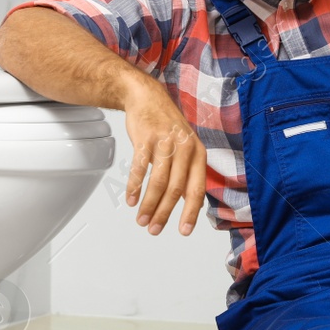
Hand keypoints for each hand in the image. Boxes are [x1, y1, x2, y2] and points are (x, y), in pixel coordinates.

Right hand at [122, 76, 206, 235]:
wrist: (148, 98)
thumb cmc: (168, 127)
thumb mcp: (187, 147)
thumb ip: (189, 173)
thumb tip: (189, 203)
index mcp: (198, 154)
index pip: (197, 190)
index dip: (190, 213)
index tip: (183, 231)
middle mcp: (184, 148)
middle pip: (175, 190)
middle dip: (163, 214)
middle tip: (154, 229)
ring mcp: (165, 142)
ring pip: (158, 182)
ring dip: (148, 205)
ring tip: (141, 220)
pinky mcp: (145, 138)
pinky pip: (139, 168)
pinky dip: (134, 187)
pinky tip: (131, 199)